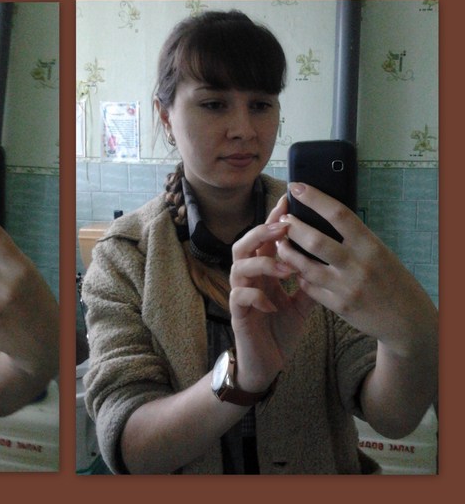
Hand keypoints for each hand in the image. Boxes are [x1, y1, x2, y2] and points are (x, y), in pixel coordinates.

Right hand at [229, 195, 314, 390]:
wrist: (266, 364)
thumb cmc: (281, 331)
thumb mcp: (302, 304)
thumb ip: (310, 281)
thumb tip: (330, 259)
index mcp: (264, 272)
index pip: (264, 239)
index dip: (273, 219)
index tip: (288, 201)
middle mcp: (249, 279)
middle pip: (244, 244)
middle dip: (262, 232)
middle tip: (284, 227)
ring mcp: (240, 295)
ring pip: (238, 266)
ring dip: (262, 262)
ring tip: (285, 267)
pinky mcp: (237, 314)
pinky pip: (239, 296)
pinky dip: (255, 295)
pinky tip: (272, 304)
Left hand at [277, 182, 435, 354]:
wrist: (407, 319)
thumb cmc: (390, 278)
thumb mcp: (379, 252)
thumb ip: (354, 238)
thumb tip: (323, 215)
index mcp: (371, 245)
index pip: (339, 214)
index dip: (314, 198)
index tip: (295, 187)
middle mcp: (358, 265)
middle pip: (315, 241)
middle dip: (292, 228)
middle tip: (283, 220)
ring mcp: (347, 287)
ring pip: (305, 266)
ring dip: (287, 252)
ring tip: (280, 243)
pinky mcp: (338, 306)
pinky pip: (309, 287)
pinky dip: (299, 276)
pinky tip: (295, 268)